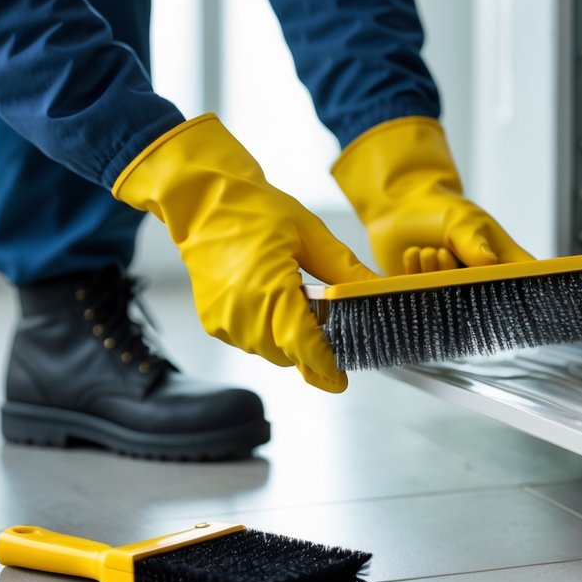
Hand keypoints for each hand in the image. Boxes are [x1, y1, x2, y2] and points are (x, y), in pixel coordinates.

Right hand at [113, 114, 377, 391]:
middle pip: (289, 353)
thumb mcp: (311, 235)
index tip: (340, 378)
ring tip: (290, 298)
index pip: (303, 345)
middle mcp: (242, 313)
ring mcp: (224, 321)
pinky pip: (249, 341)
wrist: (203, 202)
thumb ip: (345, 270)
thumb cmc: (254, 210)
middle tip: (321, 315)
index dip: (324, 365)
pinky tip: (269, 300)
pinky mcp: (212, 322)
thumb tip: (379, 289)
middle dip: (309, 344)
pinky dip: (265, 330)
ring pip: (269, 351)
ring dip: (287, 337)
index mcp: (269, 290)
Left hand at [333, 116, 581, 330]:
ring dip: (437, 271)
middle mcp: (492, 287)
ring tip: (433, 248)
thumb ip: (475, 242)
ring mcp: (462, 296)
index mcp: (513, 265)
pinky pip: (424, 302)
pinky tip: (417, 256)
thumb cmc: (442, 209)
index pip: (559, 287)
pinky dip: (416, 275)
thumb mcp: (464, 218)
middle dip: (463, 279)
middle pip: (499, 305)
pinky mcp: (431, 302)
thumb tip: (488, 265)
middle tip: (444, 250)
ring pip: (454, 301)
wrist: (399, 207)